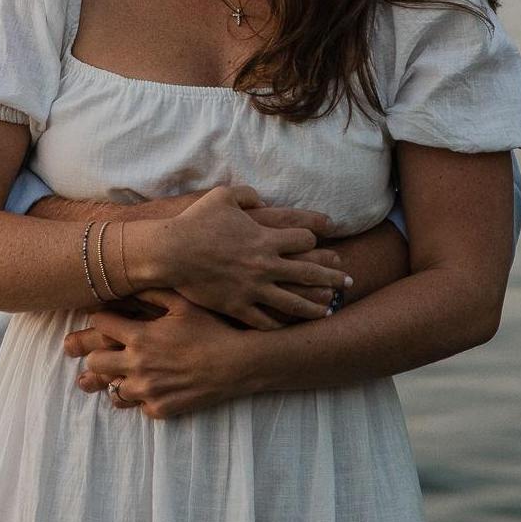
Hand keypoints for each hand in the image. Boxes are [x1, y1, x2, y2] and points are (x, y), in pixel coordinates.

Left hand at [65, 289, 248, 418]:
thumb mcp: (182, 302)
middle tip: (112, 348)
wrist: (237, 364)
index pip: (99, 325)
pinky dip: (141, 397)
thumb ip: (152, 291)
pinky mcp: (159, 410)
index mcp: (140, 337)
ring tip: (130, 370)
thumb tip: (130, 280)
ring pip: (111, 390)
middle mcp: (137, 366)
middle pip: (94, 362)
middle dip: (98, 352)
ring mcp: (147, 392)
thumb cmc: (212, 328)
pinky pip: (137, 407)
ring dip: (118, 378)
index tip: (108, 318)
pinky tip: (153, 385)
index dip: (101, 318)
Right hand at [153, 186, 350, 330]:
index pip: (304, 238)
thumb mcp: (223, 195)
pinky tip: (290, 327)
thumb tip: (262, 199)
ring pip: (293, 302)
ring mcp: (254, 288)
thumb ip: (247, 194)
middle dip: (332, 276)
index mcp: (265, 237)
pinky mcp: (239, 306)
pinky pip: (266, 320)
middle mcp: (265, 264)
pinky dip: (281, 324)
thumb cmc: (195, 221)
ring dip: (314, 306)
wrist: (172, 251)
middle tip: (348, 282)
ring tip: (328, 310)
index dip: (313, 237)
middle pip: (309, 272)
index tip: (320, 240)